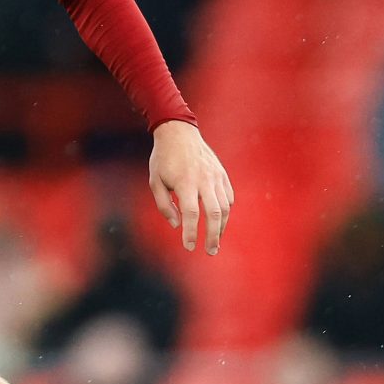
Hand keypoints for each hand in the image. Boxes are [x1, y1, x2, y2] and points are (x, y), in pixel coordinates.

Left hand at [148, 120, 233, 255]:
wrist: (179, 132)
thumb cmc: (163, 159)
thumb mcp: (155, 181)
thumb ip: (165, 205)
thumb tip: (177, 224)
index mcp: (185, 182)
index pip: (191, 213)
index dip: (191, 232)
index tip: (188, 247)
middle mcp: (204, 179)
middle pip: (214, 213)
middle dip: (213, 236)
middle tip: (210, 251)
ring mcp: (216, 176)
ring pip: (225, 207)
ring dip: (221, 227)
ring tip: (215, 241)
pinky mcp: (222, 174)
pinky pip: (228, 197)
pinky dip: (226, 211)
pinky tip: (219, 222)